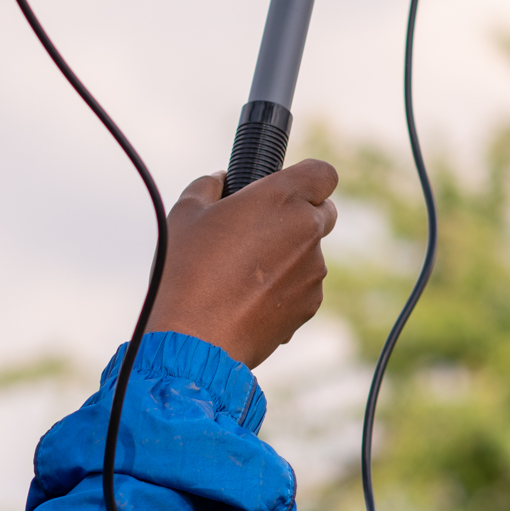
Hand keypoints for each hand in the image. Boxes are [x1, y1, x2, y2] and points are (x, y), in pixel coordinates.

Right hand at [145, 159, 338, 368]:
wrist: (195, 338)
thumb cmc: (186, 271)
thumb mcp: (185, 214)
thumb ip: (208, 186)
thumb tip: (219, 181)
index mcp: (280, 198)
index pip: (322, 172)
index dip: (307, 178)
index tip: (285, 189)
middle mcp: (306, 230)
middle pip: (324, 211)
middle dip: (299, 216)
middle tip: (258, 230)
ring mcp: (313, 270)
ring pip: (310, 252)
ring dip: (287, 256)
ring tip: (241, 275)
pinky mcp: (310, 304)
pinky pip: (303, 286)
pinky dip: (284, 288)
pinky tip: (247, 300)